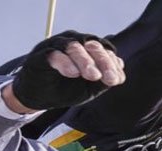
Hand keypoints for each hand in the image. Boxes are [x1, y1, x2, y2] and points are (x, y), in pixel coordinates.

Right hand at [8, 31, 125, 111]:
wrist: (40, 97)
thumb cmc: (67, 88)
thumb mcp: (90, 88)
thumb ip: (104, 81)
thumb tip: (120, 76)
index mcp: (87, 49)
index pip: (104, 50)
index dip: (112, 64)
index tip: (116, 80)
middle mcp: (73, 42)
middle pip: (92, 45)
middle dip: (103, 61)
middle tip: (109, 78)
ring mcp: (56, 46)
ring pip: (74, 46)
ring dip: (85, 61)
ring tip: (92, 76)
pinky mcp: (40, 55)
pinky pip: (54, 54)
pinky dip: (65, 62)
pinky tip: (72, 73)